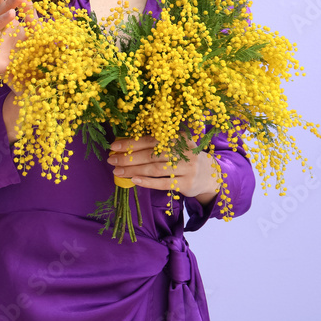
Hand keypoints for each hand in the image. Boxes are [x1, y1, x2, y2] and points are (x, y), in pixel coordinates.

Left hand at [106, 136, 220, 206]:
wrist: (209, 174)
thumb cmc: (183, 157)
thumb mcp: (174, 146)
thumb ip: (154, 144)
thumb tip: (123, 146)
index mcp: (178, 137)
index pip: (150, 140)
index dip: (130, 143)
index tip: (113, 147)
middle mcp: (184, 151)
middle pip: (150, 154)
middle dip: (128, 157)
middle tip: (111, 160)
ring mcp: (187, 168)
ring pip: (154, 169)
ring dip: (133, 170)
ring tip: (117, 171)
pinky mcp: (187, 183)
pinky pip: (163, 183)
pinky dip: (147, 182)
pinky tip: (134, 180)